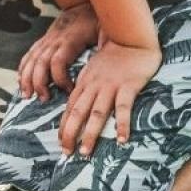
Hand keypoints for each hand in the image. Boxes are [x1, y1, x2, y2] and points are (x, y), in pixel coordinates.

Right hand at [19, 1, 98, 100]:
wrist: (82, 3)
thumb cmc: (95, 19)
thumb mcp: (105, 31)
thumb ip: (106, 47)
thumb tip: (112, 66)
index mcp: (69, 40)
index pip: (58, 61)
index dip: (61, 77)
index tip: (70, 90)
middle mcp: (54, 40)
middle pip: (40, 62)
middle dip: (39, 82)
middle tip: (43, 98)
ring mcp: (46, 40)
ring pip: (31, 59)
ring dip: (27, 78)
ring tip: (27, 95)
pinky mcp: (43, 40)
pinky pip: (29, 55)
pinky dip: (23, 68)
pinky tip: (21, 81)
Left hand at [59, 37, 159, 156]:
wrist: (130, 38)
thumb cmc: (114, 56)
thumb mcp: (94, 70)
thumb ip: (89, 86)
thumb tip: (81, 104)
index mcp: (84, 83)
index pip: (70, 108)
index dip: (64, 126)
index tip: (61, 143)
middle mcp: (93, 86)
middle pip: (78, 112)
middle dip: (70, 133)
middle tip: (67, 153)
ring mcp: (110, 86)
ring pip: (96, 112)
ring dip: (90, 133)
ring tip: (86, 151)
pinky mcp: (127, 85)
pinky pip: (123, 107)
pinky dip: (121, 123)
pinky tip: (121, 139)